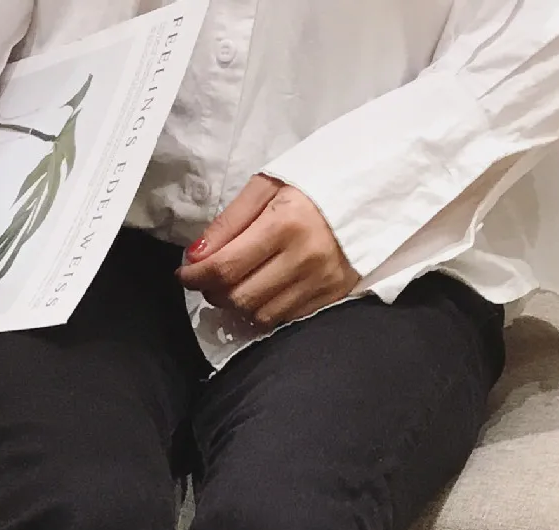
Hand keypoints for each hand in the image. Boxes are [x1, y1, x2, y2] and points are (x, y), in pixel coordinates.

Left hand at [176, 175, 359, 330]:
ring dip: (238, 304)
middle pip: (240, 296)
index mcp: (285, 224)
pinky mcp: (331, 296)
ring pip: (260, 314)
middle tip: (209, 278)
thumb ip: (229, 222)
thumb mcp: (267, 186)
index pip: (226, 266)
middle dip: (214, 291)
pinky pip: (284, 318)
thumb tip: (196, 256)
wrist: (374, 189)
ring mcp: (320, 282)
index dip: (196, 276)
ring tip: (234, 284)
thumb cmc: (316, 181)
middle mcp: (303, 258)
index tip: (184, 274)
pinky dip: (264, 309)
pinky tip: (260, 291)